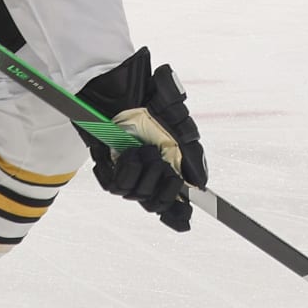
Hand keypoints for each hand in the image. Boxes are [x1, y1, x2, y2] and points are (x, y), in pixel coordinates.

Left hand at [76, 48, 206, 231]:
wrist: (116, 86)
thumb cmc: (148, 97)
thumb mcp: (177, 119)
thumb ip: (192, 152)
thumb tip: (201, 184)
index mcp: (170, 163)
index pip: (174, 201)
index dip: (177, 215)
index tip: (183, 221)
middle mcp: (149, 170)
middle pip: (155, 202)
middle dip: (158, 186)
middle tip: (156, 159)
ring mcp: (127, 169)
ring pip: (134, 194)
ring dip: (138, 174)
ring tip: (137, 150)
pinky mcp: (106, 164)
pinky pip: (112, 184)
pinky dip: (117, 172)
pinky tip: (119, 155)